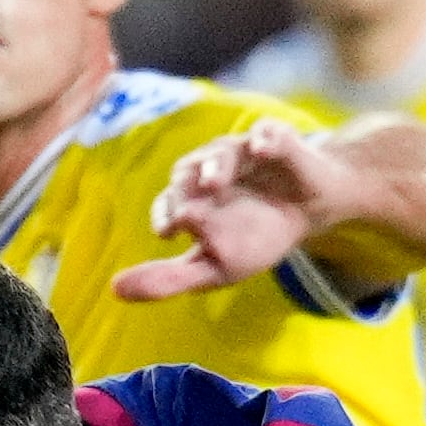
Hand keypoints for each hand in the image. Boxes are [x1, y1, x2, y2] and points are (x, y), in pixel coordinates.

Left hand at [113, 120, 356, 299]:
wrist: (311, 210)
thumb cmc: (256, 237)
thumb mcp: (214, 268)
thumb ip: (168, 278)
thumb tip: (115, 290)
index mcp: (193, 196)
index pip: (169, 200)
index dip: (165, 212)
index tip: (169, 234)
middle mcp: (211, 169)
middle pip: (188, 170)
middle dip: (185, 189)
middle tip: (188, 213)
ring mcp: (244, 152)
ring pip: (221, 149)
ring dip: (215, 163)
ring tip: (213, 183)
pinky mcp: (279, 141)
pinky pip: (269, 134)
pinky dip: (264, 140)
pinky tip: (262, 150)